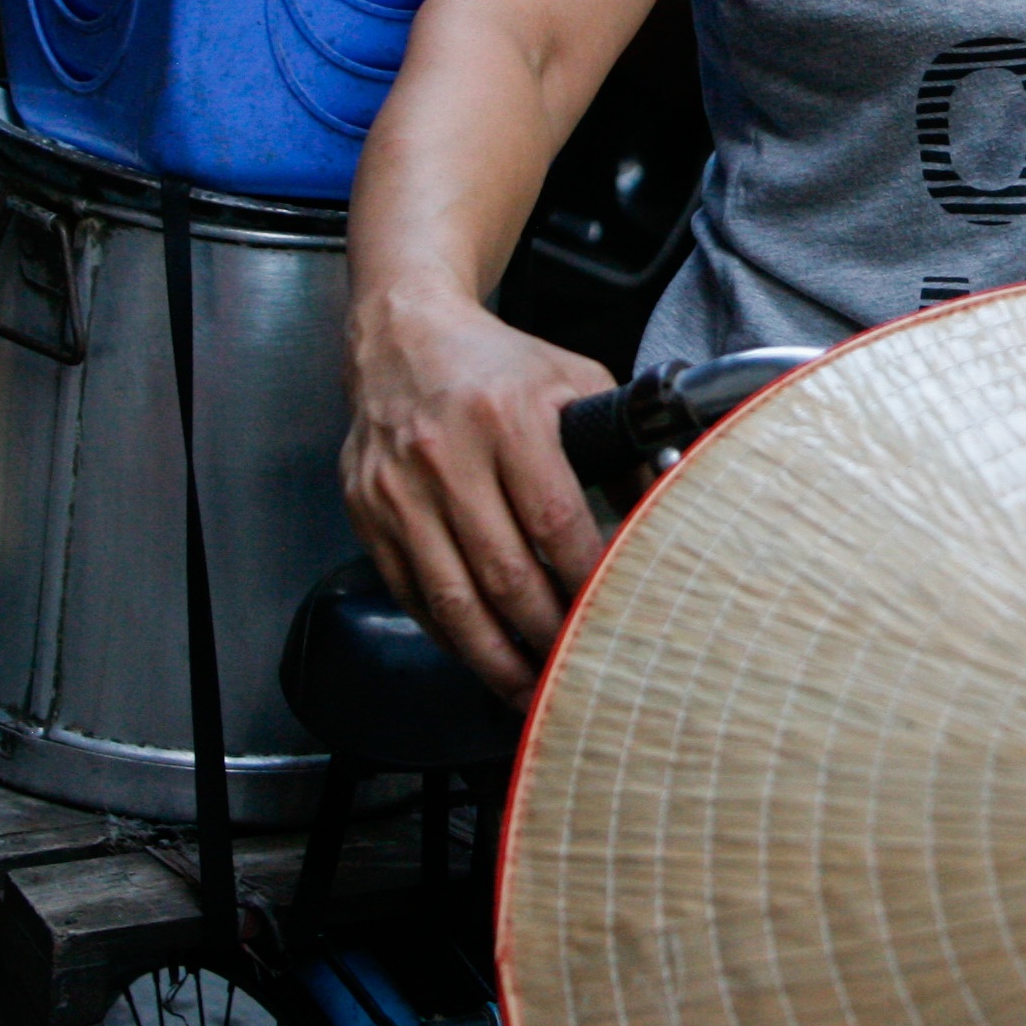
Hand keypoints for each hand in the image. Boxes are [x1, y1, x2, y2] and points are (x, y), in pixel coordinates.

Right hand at [342, 278, 615, 705]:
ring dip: (495, 658)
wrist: (401, 335)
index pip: (556, 524)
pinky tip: (479, 654)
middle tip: (578, 671)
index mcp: (507, 418)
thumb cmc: (496, 364)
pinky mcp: (367, 512)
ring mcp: (399, 488)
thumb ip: (619, 446)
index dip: (586, 581)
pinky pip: (410, 593)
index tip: (611, 618)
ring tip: (529, 690)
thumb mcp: (573, 381)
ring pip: (451, 599)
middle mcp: (446, 455)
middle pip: (504, 574)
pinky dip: (448, 634)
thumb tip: (658, 514)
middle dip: (547, 635)